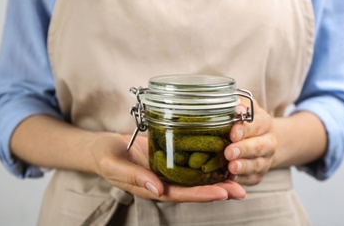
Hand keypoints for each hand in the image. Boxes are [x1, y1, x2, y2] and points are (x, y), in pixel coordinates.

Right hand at [90, 133, 245, 201]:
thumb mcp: (114, 166)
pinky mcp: (169, 158)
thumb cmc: (105, 156)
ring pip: (195, 178)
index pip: (180, 194)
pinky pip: (189, 163)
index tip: (222, 193)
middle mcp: (163, 182)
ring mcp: (167, 171)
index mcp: (151, 188)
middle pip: (194, 189)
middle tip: (241, 189)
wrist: (103, 147)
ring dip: (216, 178)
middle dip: (218, 190)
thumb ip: (134, 177)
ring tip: (239, 176)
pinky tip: (221, 158)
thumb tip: (157, 190)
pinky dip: (206, 162)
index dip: (201, 195)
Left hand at [225, 99, 276, 185]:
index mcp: (265, 123)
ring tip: (231, 167)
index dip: (245, 129)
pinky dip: (242, 180)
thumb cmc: (249, 121)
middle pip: (258, 147)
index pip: (257, 125)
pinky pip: (252, 179)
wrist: (266, 139)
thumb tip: (237, 107)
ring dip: (244, 167)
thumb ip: (241, 104)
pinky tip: (231, 179)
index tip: (233, 133)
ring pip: (257, 165)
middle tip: (229, 152)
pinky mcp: (258, 175)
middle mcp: (268, 143)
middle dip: (243, 150)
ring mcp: (265, 160)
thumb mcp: (247, 107)